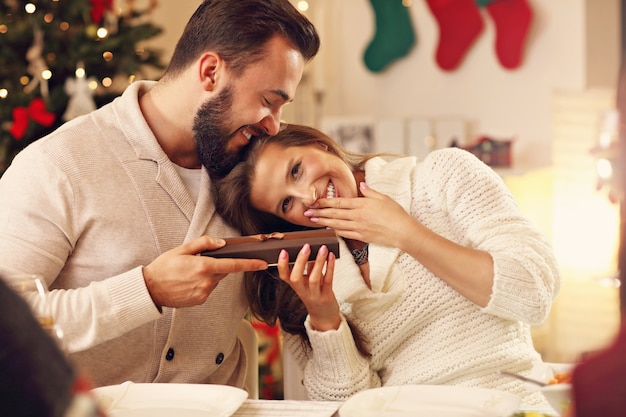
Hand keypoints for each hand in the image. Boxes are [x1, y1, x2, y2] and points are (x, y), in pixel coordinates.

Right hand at [143, 236, 267, 308]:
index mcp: (204, 267)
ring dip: (209, 274)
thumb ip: (204, 244)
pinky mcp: (200, 300)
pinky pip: (208, 288)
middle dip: (218, 264)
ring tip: (190, 272)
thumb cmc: (163, 267)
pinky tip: (189, 281)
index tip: (262, 263)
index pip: (233, 265)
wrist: (150, 289)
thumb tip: (221, 243)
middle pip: (223, 271)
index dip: (250, 264)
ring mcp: (204, 293)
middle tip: (201, 261)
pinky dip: (203, 283)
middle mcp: (206, 282)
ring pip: (215, 280)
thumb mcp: (182, 249)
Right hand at [276, 244, 340, 330]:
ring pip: (314, 279)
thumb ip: (308, 269)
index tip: (283, 251)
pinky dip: (330, 267)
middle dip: (300, 261)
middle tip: (305, 247)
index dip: (282, 264)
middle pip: (296, 278)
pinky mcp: (327, 296)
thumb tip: (311, 250)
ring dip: (318, 262)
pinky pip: (328, 280)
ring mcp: (315, 295)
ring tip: (322, 249)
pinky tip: (331, 257)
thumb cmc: (315, 297)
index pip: (284, 276)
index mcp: (296, 287)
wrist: (324, 317)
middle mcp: (303, 292)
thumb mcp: (308, 284)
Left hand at [304, 182, 415, 248]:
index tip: (315, 202)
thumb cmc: (396, 213)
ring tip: (312, 220)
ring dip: (323, 222)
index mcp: (362, 204)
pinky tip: (327, 229)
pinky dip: (334, 231)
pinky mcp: (361, 237)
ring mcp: (359, 227)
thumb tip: (361, 185)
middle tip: (306, 212)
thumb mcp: (383, 198)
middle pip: (334, 213)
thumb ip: (370, 191)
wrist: (403, 231)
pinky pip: (344, 233)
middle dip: (319, 212)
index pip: (339, 202)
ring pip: (336, 224)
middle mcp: (357, 216)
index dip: (325, 202)